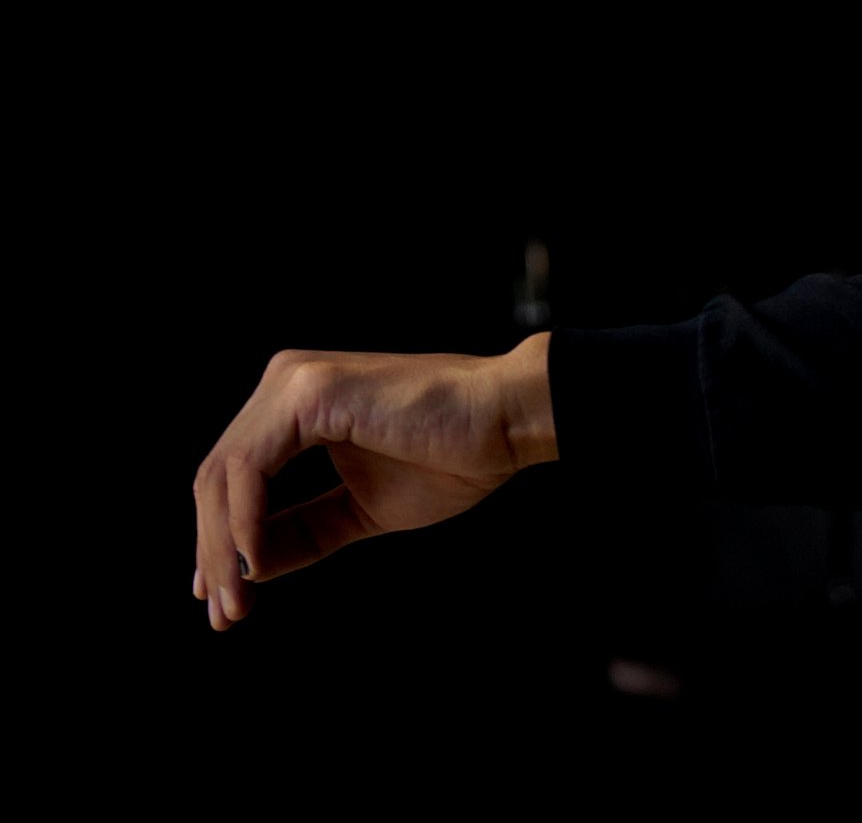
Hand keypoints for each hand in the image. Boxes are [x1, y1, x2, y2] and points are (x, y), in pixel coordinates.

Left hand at [191, 332, 558, 629]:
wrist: (509, 420)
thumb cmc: (455, 456)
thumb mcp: (364, 508)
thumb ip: (305, 530)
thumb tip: (250, 567)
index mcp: (298, 405)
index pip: (235, 478)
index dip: (220, 541)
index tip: (224, 598)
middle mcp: (286, 384)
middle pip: (216, 479)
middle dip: (214, 553)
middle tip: (224, 614)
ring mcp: (293, 383)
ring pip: (221, 476)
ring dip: (223, 547)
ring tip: (236, 600)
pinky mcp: (308, 392)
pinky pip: (250, 467)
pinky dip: (245, 521)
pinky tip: (257, 561)